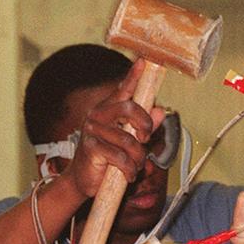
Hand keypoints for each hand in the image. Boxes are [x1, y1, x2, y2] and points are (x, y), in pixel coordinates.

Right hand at [62, 58, 166, 198]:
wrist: (83, 180)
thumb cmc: (107, 158)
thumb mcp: (129, 142)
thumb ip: (144, 126)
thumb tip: (161, 111)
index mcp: (108, 109)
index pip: (123, 89)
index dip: (134, 75)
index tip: (144, 62)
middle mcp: (98, 115)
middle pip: (129, 108)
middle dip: (145, 125)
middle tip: (145, 139)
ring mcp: (93, 130)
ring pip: (128, 140)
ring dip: (138, 158)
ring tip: (136, 166)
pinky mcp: (91, 147)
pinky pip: (120, 157)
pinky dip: (129, 169)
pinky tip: (128, 175)